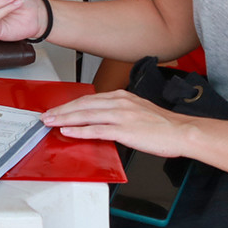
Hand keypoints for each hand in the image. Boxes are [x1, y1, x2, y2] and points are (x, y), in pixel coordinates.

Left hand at [41, 90, 194, 158]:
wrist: (181, 131)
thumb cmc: (162, 125)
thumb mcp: (137, 110)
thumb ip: (118, 111)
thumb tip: (101, 118)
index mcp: (121, 96)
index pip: (89, 99)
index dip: (70, 104)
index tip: (57, 109)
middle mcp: (119, 102)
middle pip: (83, 105)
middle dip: (62, 110)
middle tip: (46, 115)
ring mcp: (121, 115)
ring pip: (86, 115)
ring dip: (65, 119)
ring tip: (50, 122)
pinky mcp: (124, 130)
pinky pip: (97, 130)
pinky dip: (80, 130)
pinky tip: (68, 131)